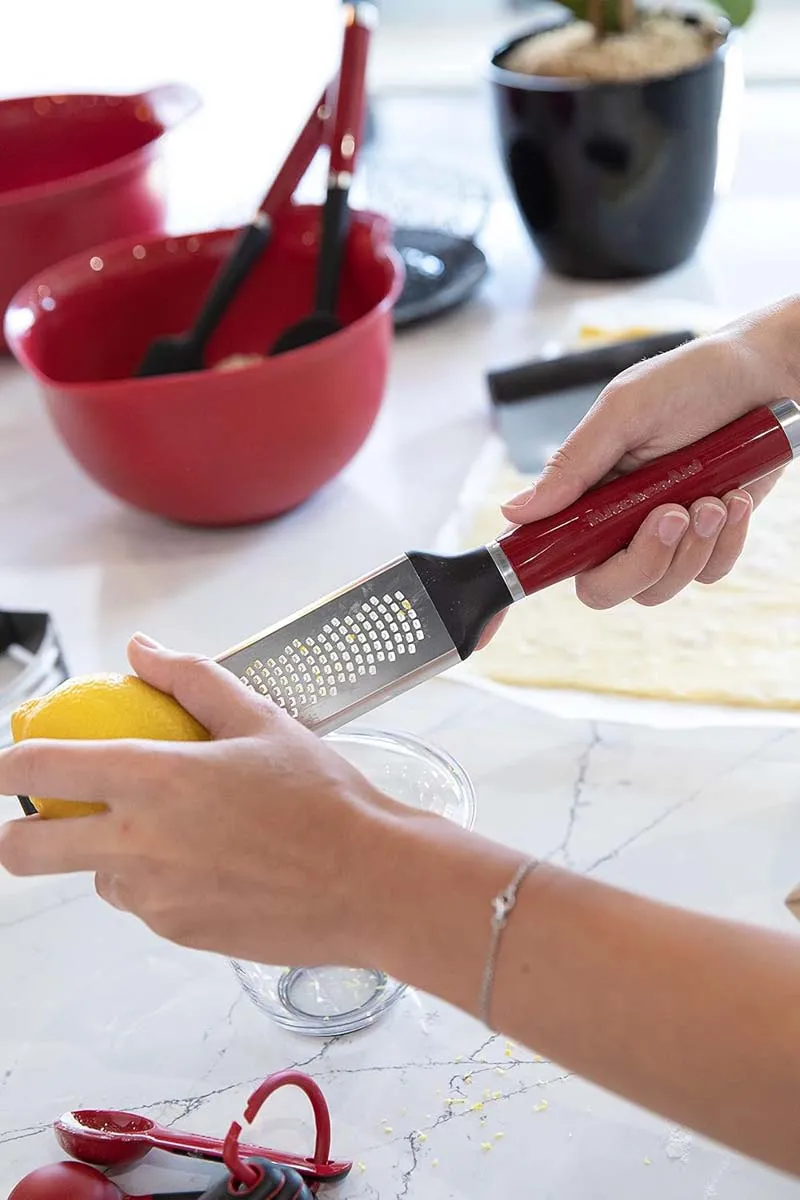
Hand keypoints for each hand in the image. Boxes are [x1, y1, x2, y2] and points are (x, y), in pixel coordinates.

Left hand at [0, 636, 407, 966]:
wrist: (370, 882)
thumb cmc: (323, 798)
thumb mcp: (261, 720)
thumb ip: (191, 680)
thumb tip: (142, 651)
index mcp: (154, 778)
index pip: (39, 769)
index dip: (7, 764)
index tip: (10, 762)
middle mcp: (138, 843)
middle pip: (23, 851)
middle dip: (17, 832)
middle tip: (48, 815)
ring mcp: (153, 897)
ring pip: (92, 878)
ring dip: (108, 856)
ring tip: (177, 832)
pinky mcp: (177, 933)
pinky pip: (143, 904)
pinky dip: (156, 883)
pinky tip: (213, 862)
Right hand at [498, 298, 799, 610]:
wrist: (769, 377)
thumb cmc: (693, 379)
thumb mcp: (625, 410)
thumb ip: (573, 464)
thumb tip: (515, 512)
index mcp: (585, 489)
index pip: (544, 546)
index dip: (531, 575)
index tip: (510, 614)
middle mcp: (616, 520)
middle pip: (602, 587)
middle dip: (641, 563)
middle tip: (671, 515)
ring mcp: (660, 535)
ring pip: (658, 588)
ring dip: (691, 548)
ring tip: (713, 497)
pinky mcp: (706, 540)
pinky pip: (706, 574)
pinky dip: (726, 542)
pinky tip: (735, 498)